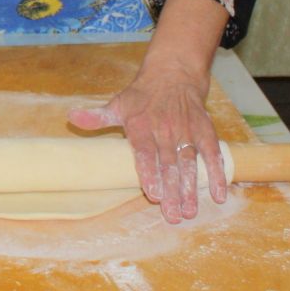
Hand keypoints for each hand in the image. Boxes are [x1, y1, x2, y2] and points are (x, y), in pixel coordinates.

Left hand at [68, 54, 225, 223]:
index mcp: (142, 127)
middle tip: (174, 216)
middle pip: (169, 165)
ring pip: (190, 163)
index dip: (150, 173)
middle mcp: (165, 131)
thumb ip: (97, 117)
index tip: (153, 194)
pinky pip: (212, 154)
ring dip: (192, 188)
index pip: (146, 153)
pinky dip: (217, 174)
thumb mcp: (118, 104)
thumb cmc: (142, 96)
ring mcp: (186, 132)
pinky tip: (218, 194)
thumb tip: (71, 118)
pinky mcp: (204, 132)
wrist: (174, 74)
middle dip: (173, 192)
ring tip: (191, 211)